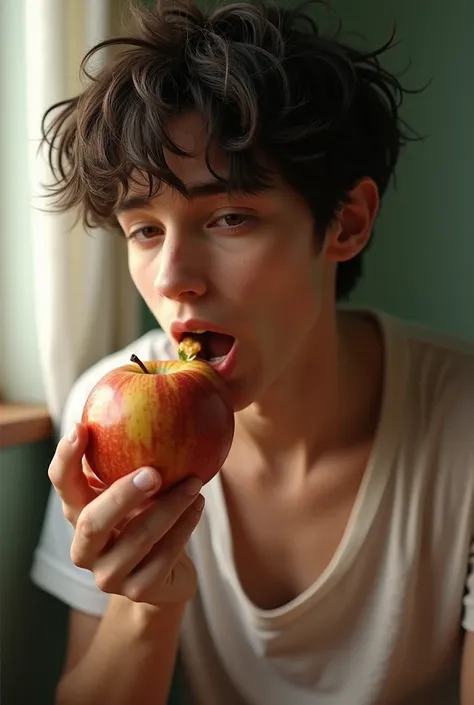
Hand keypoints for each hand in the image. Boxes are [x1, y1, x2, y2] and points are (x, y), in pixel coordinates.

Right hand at [48, 423, 203, 605]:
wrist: (164, 578)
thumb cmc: (147, 518)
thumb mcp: (137, 490)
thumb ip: (135, 458)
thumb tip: (156, 398)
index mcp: (79, 512)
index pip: (61, 483)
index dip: (66, 458)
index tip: (82, 427)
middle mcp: (85, 545)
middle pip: (91, 520)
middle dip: (122, 494)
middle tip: (154, 472)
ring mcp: (107, 574)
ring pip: (137, 539)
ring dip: (169, 507)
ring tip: (195, 482)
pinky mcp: (136, 591)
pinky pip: (164, 557)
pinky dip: (184, 528)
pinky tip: (199, 506)